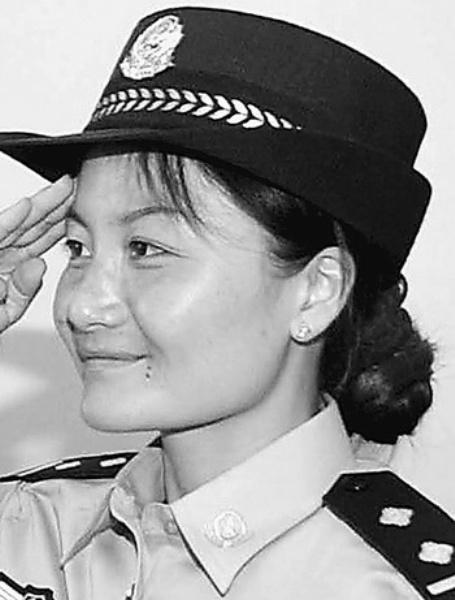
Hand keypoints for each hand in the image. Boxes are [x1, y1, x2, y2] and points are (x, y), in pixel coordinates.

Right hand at [0, 176, 73, 332]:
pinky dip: (9, 220)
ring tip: (61, 189)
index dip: (60, 224)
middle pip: (32, 226)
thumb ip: (24, 291)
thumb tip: (39, 266)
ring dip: (40, 205)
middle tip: (76, 189)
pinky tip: (27, 206)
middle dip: (55, 207)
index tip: (80, 210)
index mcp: (10, 266)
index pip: (41, 240)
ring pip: (17, 223)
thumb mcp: (4, 312)